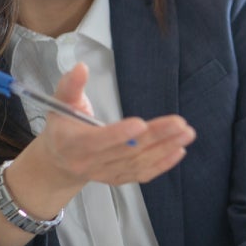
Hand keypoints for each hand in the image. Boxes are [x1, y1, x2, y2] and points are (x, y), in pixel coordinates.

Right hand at [29, 63, 194, 188]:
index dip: (119, 134)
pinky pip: (142, 174)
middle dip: (155, 136)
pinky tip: (179, 150)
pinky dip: (162, 164)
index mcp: (73, 143)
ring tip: (186, 133)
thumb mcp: (61, 103)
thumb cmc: (62, 127)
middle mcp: (89, 163)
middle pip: (127, 150)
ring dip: (165, 148)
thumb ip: (71, 85)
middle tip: (180, 123)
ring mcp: (105, 173)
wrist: (58, 162)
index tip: (141, 123)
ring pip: (138, 163)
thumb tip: (81, 67)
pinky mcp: (118, 178)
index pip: (97, 141)